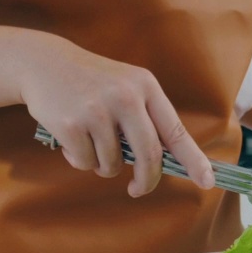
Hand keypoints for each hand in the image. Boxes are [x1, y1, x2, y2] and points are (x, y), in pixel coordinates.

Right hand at [0, 26, 213, 196]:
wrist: (44, 63)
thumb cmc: (90, 82)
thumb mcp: (124, 87)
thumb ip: (144, 120)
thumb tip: (160, 164)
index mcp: (146, 87)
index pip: (175, 131)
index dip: (193, 160)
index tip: (207, 182)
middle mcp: (125, 97)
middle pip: (148, 155)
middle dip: (146, 180)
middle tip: (138, 189)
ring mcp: (98, 110)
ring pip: (112, 164)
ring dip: (103, 166)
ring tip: (91, 144)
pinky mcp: (72, 124)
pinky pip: (85, 162)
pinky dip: (79, 160)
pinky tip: (71, 139)